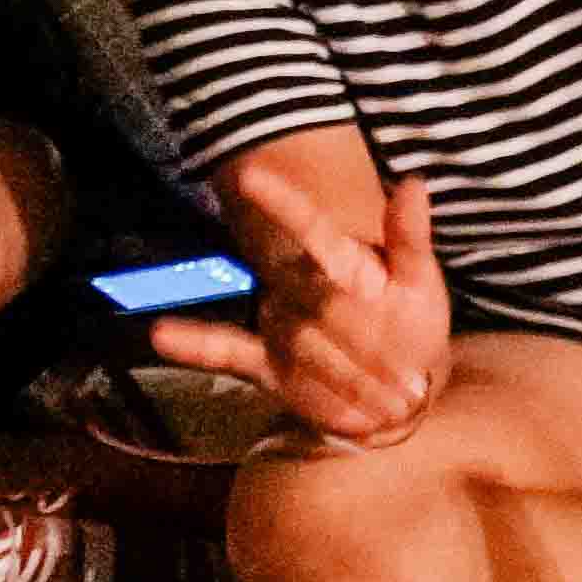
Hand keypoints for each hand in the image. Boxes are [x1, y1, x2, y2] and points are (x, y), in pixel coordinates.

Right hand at [152, 163, 450, 444]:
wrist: (401, 389)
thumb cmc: (412, 324)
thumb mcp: (421, 280)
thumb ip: (409, 236)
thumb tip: (414, 182)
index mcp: (339, 260)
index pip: (309, 226)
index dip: (281, 203)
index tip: (250, 175)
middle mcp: (300, 285)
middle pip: (321, 304)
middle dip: (366, 343)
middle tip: (409, 383)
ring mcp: (279, 322)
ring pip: (298, 340)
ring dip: (342, 374)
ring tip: (386, 406)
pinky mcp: (265, 361)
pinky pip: (225, 348)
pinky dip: (194, 344)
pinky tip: (160, 333)